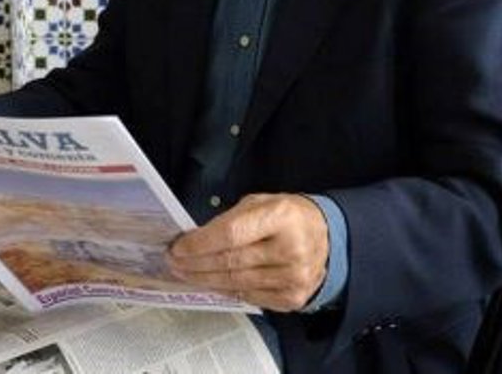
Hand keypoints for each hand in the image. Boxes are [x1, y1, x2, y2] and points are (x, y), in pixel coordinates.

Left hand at [167, 193, 328, 311]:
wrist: (327, 238)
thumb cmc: (287, 217)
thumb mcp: (262, 203)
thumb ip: (231, 220)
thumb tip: (194, 239)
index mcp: (282, 216)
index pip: (232, 234)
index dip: (200, 243)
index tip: (178, 247)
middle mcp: (291, 249)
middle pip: (230, 261)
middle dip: (195, 263)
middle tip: (173, 262)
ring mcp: (294, 277)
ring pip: (236, 282)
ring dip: (204, 279)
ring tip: (185, 273)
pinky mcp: (292, 298)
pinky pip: (249, 296)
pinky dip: (226, 290)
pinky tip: (211, 283)